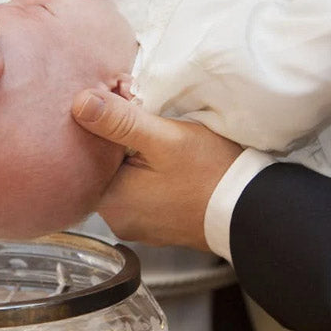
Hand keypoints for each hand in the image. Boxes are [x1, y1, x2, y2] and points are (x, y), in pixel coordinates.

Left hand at [71, 89, 242, 250]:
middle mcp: (117, 220)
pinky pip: (141, 194)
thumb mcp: (164, 139)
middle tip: (143, 119)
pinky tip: (166, 163)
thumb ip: (120, 121)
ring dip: (134, 159)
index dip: (100, 129)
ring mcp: (137, 226)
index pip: (84, 157)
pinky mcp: (156, 226)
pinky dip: (148, 176)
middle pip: (103, 169)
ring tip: (157, 139)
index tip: (121, 109)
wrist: (250, 211)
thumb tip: (80, 103)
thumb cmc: (211, 174)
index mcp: (111, 200)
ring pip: (123, 180)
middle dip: (118, 144)